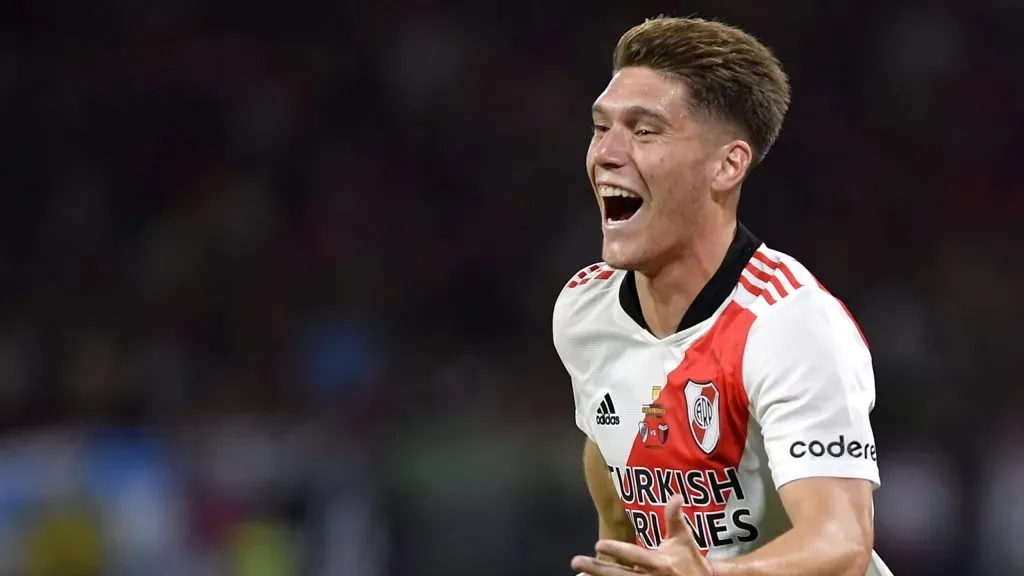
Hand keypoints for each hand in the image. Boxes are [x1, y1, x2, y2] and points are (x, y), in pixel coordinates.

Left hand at [570, 495, 713, 575]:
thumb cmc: (690, 560)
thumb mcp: (684, 539)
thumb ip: (675, 518)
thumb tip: (676, 495)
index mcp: (660, 563)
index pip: (635, 556)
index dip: (618, 550)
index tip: (598, 544)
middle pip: (619, 575)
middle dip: (597, 568)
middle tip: (576, 561)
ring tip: (579, 574)